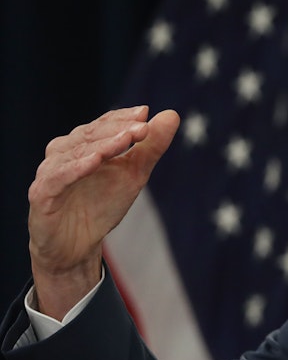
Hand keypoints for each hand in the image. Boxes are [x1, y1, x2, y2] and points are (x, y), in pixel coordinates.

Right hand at [27, 106, 179, 319]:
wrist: (77, 246)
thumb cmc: (102, 205)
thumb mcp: (134, 174)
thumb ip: (151, 147)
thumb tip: (172, 114)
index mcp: (82, 144)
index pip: (103, 125)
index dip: (123, 118)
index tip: (146, 113)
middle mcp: (63, 153)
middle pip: (90, 135)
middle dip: (118, 130)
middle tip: (143, 126)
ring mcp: (50, 172)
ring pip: (75, 153)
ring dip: (102, 145)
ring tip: (126, 139)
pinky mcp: (42, 194)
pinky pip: (59, 177)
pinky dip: (76, 168)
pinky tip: (95, 161)